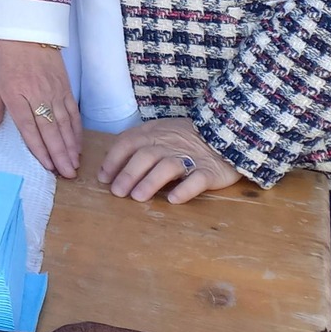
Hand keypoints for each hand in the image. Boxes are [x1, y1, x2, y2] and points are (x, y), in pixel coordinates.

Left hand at [0, 39, 79, 177]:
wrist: (25, 29)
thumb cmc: (3, 55)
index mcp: (16, 96)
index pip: (29, 129)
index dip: (39, 149)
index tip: (48, 166)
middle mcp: (37, 96)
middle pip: (50, 130)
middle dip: (60, 154)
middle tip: (68, 174)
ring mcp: (54, 92)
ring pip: (65, 123)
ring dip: (70, 146)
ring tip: (75, 164)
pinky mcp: (65, 86)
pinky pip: (73, 112)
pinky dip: (76, 129)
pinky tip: (78, 143)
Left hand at [99, 117, 241, 203]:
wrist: (226, 133)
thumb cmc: (185, 137)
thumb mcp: (159, 131)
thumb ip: (138, 143)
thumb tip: (112, 165)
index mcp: (154, 133)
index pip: (128, 142)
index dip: (114, 159)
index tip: (104, 177)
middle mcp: (169, 144)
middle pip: (145, 156)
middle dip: (128, 174)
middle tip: (117, 192)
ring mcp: (190, 157)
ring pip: (168, 167)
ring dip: (150, 182)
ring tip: (138, 197)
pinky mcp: (210, 171)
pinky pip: (197, 179)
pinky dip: (185, 189)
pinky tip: (173, 199)